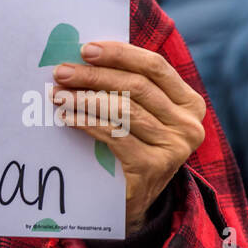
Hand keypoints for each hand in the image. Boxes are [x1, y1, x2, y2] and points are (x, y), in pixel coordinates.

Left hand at [52, 41, 206, 233]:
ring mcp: (174, 148)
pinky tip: (67, 117)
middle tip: (61, 72)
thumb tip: (86, 55)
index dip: (120, 54)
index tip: (86, 49)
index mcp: (189, 102)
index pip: (154, 66)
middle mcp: (188, 124)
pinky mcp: (153, 167)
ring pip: (123, 109)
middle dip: (94, 75)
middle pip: (136, 86)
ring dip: (85, 98)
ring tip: (58, 94)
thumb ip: (126, 85)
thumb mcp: (140, 112)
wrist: (136, 199)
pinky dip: (86, 122)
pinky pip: (113, 135)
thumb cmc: (133, 143)